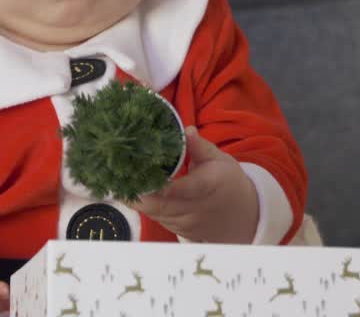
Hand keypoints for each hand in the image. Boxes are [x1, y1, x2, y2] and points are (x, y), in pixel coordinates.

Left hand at [129, 127, 258, 243]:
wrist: (243, 216)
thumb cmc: (229, 182)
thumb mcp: (220, 159)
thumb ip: (200, 147)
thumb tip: (186, 130)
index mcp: (207, 187)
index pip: (182, 189)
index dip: (160, 186)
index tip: (140, 175)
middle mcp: (195, 208)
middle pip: (160, 205)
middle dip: (137, 191)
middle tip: (117, 173)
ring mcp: (185, 222)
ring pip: (154, 213)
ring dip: (136, 198)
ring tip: (117, 179)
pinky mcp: (178, 230)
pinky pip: (157, 218)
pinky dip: (143, 206)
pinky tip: (129, 191)